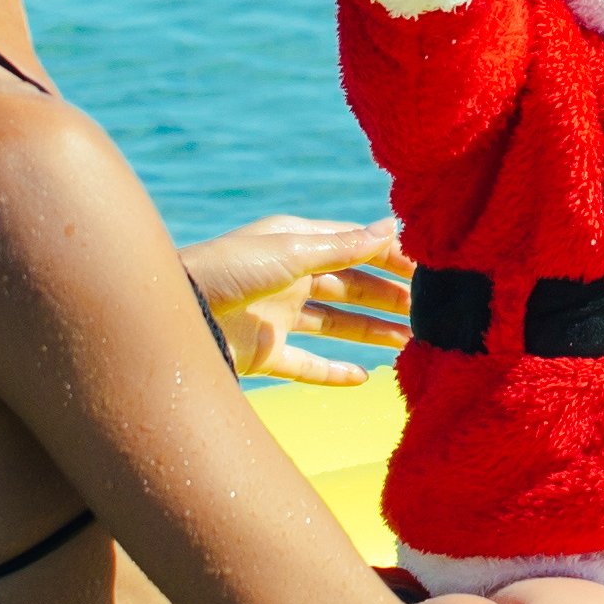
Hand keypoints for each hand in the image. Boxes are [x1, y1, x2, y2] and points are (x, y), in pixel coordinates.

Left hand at [183, 212, 413, 384]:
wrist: (174, 316)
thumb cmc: (227, 270)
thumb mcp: (290, 251)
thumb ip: (343, 246)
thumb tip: (391, 226)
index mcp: (293, 243)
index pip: (352, 246)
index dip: (388, 256)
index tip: (427, 269)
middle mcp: (288, 277)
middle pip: (349, 286)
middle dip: (387, 296)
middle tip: (430, 311)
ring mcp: (276, 316)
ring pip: (335, 325)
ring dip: (371, 332)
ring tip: (411, 342)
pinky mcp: (264, 353)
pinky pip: (307, 365)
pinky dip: (334, 372)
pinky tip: (364, 378)